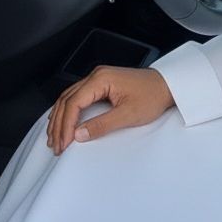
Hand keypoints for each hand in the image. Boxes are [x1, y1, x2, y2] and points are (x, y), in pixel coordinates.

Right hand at [46, 65, 173, 155]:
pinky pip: (76, 97)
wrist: (167, 86)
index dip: (66, 125)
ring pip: (69, 98)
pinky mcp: (101, 84)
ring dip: (60, 118)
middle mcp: (96, 75)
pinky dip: (67, 111)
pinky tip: (63, 122)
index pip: (74, 103)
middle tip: (55, 145)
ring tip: (54, 137)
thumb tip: (79, 134)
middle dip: (58, 124)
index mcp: (101, 79)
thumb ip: (102, 125)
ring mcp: (98, 78)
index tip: (63, 143)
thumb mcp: (128, 115)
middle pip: (67, 100)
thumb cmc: (152, 96)